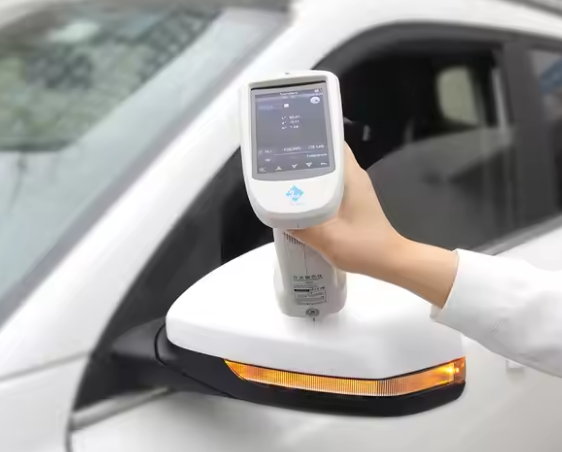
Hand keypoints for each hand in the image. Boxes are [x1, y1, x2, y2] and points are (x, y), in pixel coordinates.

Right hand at [291, 143, 404, 278]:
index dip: (312, 137)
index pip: (334, 143)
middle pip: (328, 155)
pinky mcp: (352, 201)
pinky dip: (314, 188)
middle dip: (304, 155)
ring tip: (282, 175)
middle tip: (278, 158)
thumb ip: (301, 226)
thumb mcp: (328, 238)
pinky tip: (298, 198)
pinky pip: (329, 186)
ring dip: (308, 173)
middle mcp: (354, 177)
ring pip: (327, 172)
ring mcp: (354, 189)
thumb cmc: (363, 246)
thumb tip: (278, 214)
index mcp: (351, 176)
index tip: (290, 139)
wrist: (388, 261)